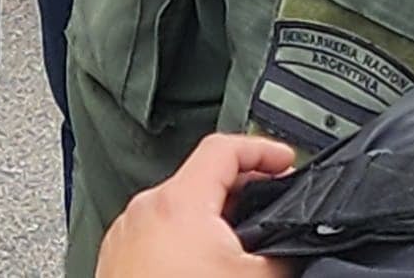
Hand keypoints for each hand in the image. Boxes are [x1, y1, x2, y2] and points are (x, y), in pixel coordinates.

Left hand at [93, 133, 296, 276]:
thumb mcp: (255, 277)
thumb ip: (280, 252)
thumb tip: (295, 247)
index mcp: (179, 201)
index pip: (224, 149)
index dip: (262, 150)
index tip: (285, 160)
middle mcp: (145, 209)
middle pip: (201, 180)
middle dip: (241, 190)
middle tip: (272, 203)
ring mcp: (126, 233)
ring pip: (178, 210)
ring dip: (212, 219)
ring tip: (241, 243)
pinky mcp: (117, 257)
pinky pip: (158, 235)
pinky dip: (185, 241)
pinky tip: (203, 267)